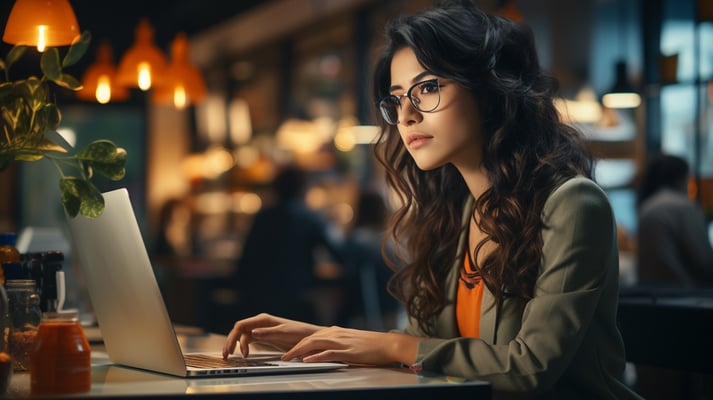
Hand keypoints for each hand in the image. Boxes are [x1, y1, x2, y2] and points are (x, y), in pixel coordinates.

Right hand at [222, 313, 321, 358]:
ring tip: (231, 355)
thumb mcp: (283, 333)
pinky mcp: (265, 337)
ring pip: (243, 336)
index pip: (241, 325)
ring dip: (236, 344)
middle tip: (226, 354)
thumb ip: (267, 333)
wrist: (310, 337)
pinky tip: (244, 354)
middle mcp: (260, 323)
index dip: (233, 337)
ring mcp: (262, 330)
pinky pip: (250, 340)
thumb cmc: (299, 333)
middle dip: (231, 341)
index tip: (230, 348)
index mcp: (263, 319)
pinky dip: (244, 347)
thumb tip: (252, 333)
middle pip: (239, 330)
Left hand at [282, 327, 420, 366]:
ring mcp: (341, 342)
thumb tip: (320, 352)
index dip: (296, 343)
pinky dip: (316, 357)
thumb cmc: (370, 345)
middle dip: (293, 347)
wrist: (387, 344)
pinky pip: (328, 353)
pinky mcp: (348, 352)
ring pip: (314, 344)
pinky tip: (307, 361)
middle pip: (308, 339)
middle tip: (283, 356)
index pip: (310, 336)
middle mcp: (335, 334)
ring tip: (289, 359)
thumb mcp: (348, 341)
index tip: (286, 350)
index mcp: (334, 332)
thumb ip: (334, 344)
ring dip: (299, 351)